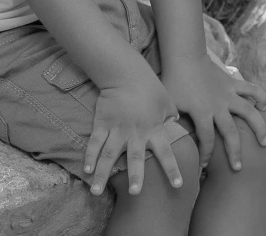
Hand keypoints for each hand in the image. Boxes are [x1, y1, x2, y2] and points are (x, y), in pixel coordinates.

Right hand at [84, 73, 183, 195]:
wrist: (125, 72)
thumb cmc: (149, 87)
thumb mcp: (166, 101)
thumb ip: (171, 116)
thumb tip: (177, 124)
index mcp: (154, 129)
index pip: (166, 152)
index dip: (172, 169)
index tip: (178, 185)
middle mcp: (136, 132)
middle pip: (136, 158)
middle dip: (136, 176)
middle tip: (136, 193)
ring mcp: (117, 129)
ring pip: (109, 155)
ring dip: (103, 173)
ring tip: (95, 191)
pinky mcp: (102, 123)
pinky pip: (95, 142)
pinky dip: (90, 156)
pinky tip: (86, 170)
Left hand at [161, 55, 265, 171]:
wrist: (185, 56)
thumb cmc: (173, 80)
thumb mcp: (169, 103)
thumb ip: (170, 121)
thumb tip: (168, 138)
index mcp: (201, 112)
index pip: (207, 140)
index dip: (206, 155)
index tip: (203, 166)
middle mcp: (218, 106)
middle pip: (230, 133)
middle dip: (235, 153)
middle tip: (238, 168)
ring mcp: (228, 94)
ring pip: (248, 112)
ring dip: (259, 128)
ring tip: (265, 142)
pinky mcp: (233, 83)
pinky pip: (251, 89)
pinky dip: (260, 96)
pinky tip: (264, 107)